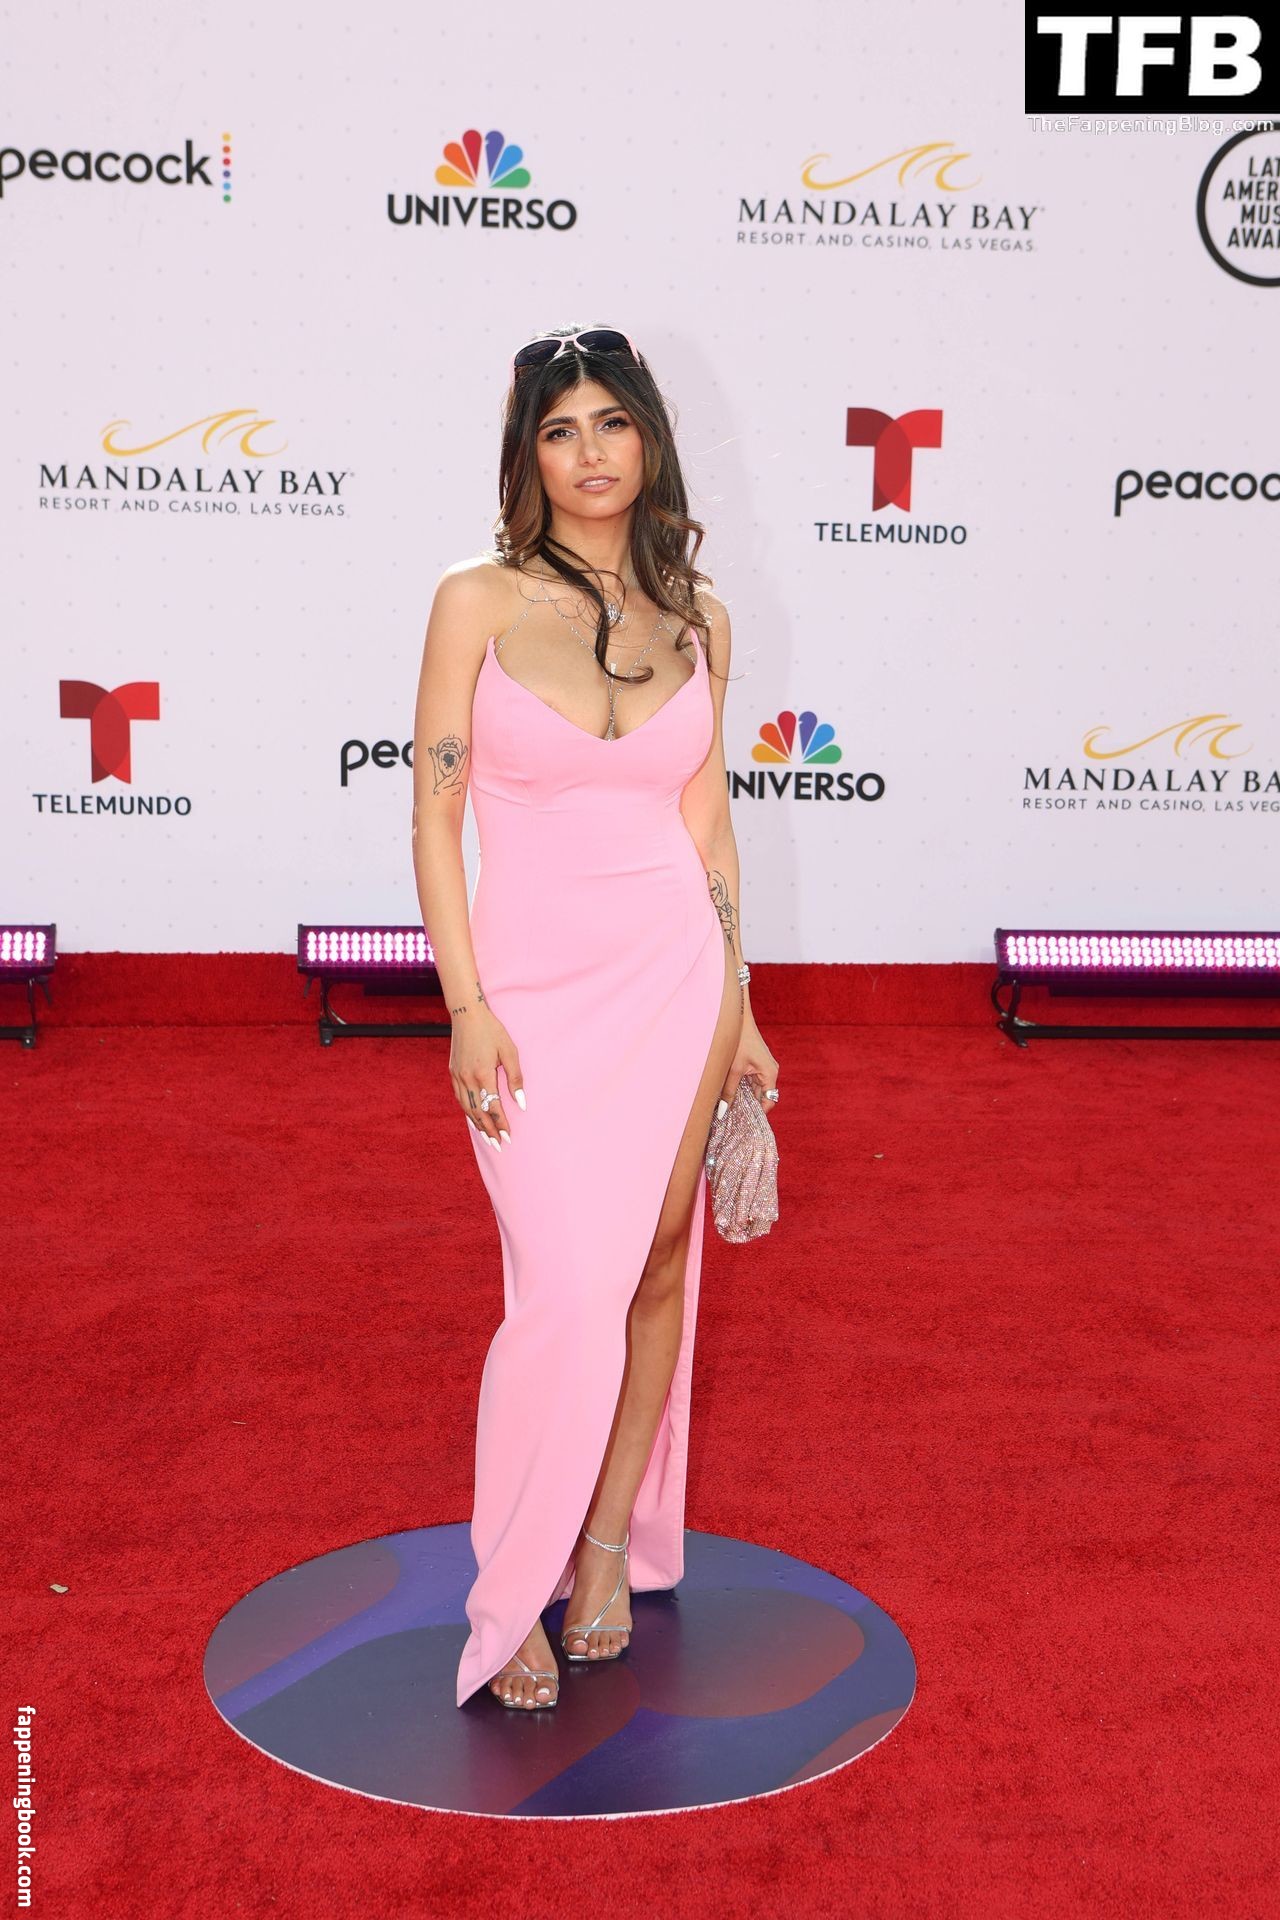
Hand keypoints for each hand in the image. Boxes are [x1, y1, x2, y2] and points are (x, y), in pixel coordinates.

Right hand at [450, 1007, 523, 1150]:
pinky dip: (467, 1111)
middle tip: (498, 1145)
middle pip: (478, 1112)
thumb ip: (515, 1078)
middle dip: (489, 1130)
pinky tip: (474, 1118)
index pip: (493, 1107)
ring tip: (487, 1137)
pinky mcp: (453, 1072)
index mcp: (483, 1074)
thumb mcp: (509, 1051)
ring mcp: (457, 1076)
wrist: (467, 1014)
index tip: (508, 1137)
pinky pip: (460, 1098)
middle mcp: (467, 1078)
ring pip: (467, 1108)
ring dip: (477, 1124)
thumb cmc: (492, 1031)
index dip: (501, 1124)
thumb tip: (521, 1103)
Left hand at [718, 1011, 778, 1112]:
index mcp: (770, 1074)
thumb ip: (728, 1091)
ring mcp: (764, 1068)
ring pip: (755, 1090)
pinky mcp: (757, 1064)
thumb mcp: (733, 1069)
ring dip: (744, 1097)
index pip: (769, 1101)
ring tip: (730, 1107)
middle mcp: (770, 1072)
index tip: (744, 1122)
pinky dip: (743, 1088)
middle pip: (762, 1097)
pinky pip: (752, 1082)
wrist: (738, 1019)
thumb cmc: (738, 1041)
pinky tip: (730, 1093)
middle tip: (733, 1117)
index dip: (758, 1113)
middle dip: (749, 1106)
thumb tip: (723, 1111)